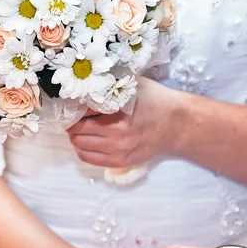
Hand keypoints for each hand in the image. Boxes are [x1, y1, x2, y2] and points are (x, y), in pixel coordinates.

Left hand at [67, 78, 183, 167]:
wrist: (175, 124)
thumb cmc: (153, 100)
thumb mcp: (130, 85)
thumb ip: (106, 86)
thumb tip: (79, 88)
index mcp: (117, 113)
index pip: (80, 111)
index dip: (73, 105)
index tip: (73, 102)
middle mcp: (116, 135)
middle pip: (76, 130)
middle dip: (72, 121)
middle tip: (75, 115)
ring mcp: (117, 151)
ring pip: (79, 145)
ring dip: (76, 136)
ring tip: (81, 127)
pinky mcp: (119, 162)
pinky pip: (88, 158)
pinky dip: (82, 149)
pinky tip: (87, 140)